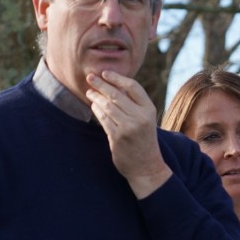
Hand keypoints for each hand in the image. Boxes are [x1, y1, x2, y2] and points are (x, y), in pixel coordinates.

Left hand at [86, 71, 170, 197]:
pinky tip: (94, 106)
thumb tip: (115, 86)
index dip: (118, 78)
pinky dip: (97, 110)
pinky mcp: (117, 137)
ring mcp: (128, 127)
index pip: (133, 87)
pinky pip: (103, 119)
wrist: (146, 166)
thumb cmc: (144, 140)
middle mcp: (140, 117)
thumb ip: (135, 105)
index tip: (105, 73)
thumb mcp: (146, 120)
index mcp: (149, 109)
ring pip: (107, 106)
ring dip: (96, 97)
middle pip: (117, 94)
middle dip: (101, 84)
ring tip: (89, 92)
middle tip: (90, 77)